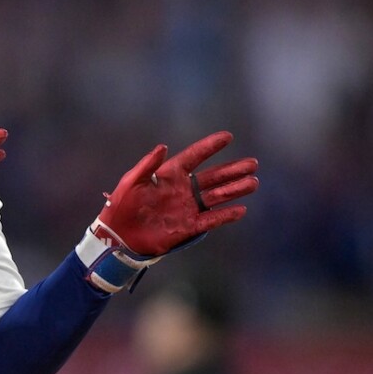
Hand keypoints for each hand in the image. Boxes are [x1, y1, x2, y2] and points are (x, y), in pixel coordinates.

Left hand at [96, 131, 258, 255]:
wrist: (119, 236)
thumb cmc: (121, 206)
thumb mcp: (131, 182)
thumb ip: (148, 164)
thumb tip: (164, 146)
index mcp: (168, 175)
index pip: (193, 157)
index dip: (210, 147)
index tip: (228, 137)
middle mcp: (181, 189)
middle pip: (212, 177)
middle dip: (232, 170)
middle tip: (253, 163)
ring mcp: (186, 208)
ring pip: (216, 196)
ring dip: (234, 189)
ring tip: (253, 182)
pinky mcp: (188, 226)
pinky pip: (211, 219)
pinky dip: (225, 215)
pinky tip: (241, 209)